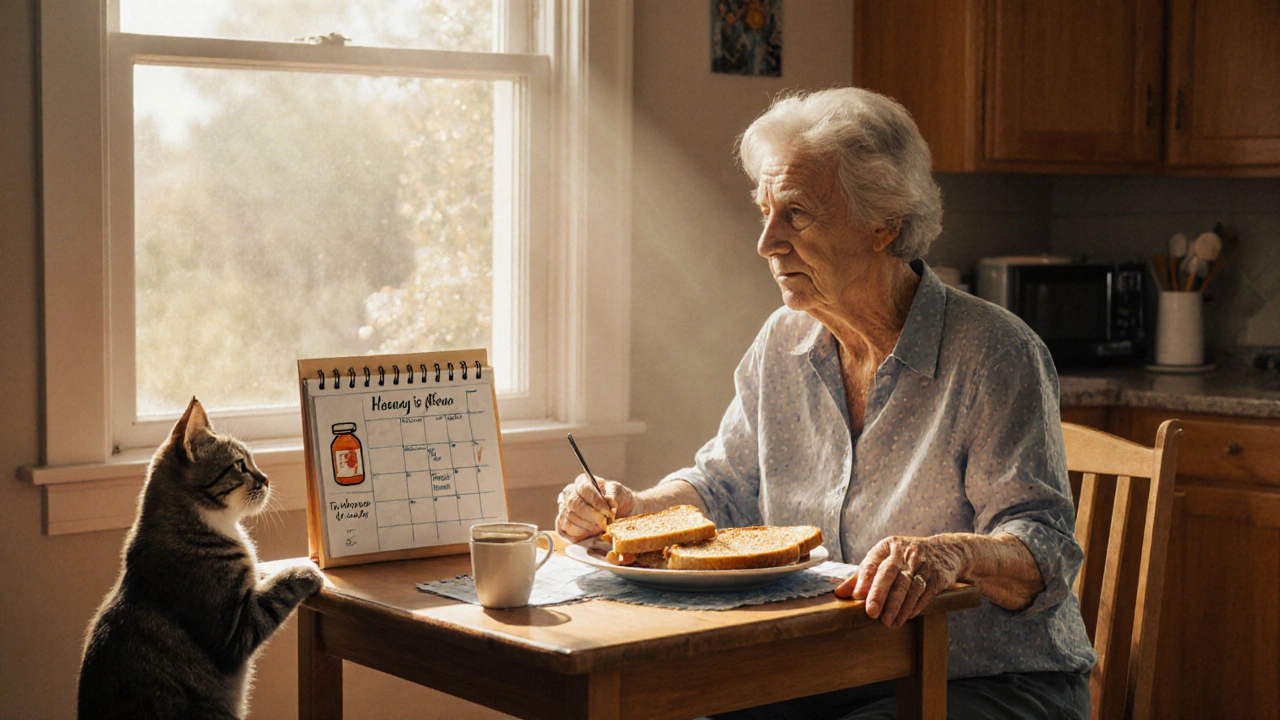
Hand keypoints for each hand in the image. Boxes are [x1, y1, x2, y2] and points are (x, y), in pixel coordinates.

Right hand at [555, 474, 637, 541]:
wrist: (619, 514)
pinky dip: (581, 533)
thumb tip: (609, 502)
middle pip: (574, 504)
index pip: (584, 489)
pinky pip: (567, 530)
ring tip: (600, 528)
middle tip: (604, 523)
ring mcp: (564, 509)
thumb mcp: (619, 493)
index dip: (596, 501)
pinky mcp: (563, 524)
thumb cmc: (617, 500)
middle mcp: (570, 494)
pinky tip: (592, 532)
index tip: (609, 512)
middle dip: (592, 516)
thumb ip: (613, 495)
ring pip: (570, 518)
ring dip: (587, 526)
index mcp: (582, 482)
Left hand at [835, 535, 963, 628]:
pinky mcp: (939, 575)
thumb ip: (862, 575)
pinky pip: (926, 592)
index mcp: (888, 546)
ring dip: (898, 606)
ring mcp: (924, 563)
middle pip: (891, 573)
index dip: (865, 579)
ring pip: (910, 586)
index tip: (856, 595)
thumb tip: (839, 593)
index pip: (874, 562)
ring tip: (888, 622)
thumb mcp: (885, 558)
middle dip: (880, 594)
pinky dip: (915, 606)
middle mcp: (906, 552)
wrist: (947, 550)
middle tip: (871, 613)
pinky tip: (907, 617)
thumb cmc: (906, 558)